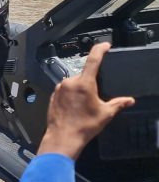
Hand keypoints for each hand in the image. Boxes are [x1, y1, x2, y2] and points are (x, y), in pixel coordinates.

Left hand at [37, 43, 134, 159]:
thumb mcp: (105, 114)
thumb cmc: (84, 126)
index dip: (100, 50)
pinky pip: (65, 90)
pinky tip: (74, 108)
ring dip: (80, 90)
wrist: (63, 137)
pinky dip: (71, 95)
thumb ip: (118, 104)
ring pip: (74, 83)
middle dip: (90, 83)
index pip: (93, 60)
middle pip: (84, 75)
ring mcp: (59, 88)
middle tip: (94, 98)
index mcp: (84, 83)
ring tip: (83, 106)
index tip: (105, 45)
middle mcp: (70, 82)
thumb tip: (129, 100)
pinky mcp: (53, 94)